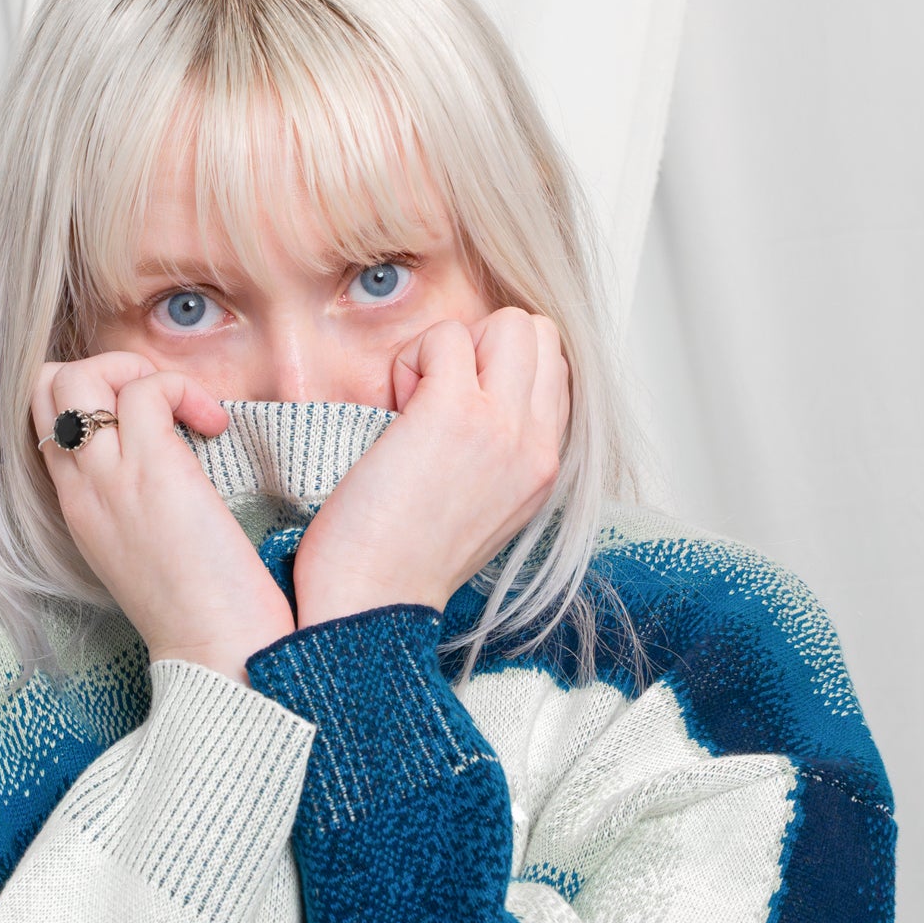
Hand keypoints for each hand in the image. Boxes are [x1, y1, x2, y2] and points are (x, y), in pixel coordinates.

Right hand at [33, 353, 295, 681]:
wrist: (215, 654)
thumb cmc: (196, 612)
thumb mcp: (144, 551)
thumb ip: (134, 505)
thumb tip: (169, 460)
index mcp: (75, 508)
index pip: (43, 419)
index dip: (88, 396)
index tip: (145, 420)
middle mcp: (80, 489)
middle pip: (45, 385)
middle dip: (104, 369)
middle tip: (162, 404)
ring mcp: (109, 479)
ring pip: (82, 375)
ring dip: (141, 372)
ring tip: (189, 412)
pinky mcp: (153, 472)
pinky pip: (146, 390)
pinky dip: (182, 389)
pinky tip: (214, 425)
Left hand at [291, 310, 569, 624]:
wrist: (370, 601)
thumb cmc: (398, 562)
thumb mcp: (477, 509)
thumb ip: (494, 454)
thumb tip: (472, 397)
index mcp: (542, 468)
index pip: (553, 370)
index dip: (497, 371)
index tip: (452, 415)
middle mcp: (535, 446)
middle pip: (539, 334)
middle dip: (481, 347)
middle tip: (433, 400)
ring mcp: (501, 426)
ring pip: (509, 321)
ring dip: (451, 348)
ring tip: (415, 404)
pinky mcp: (454, 413)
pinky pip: (446, 336)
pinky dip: (411, 359)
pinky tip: (393, 411)